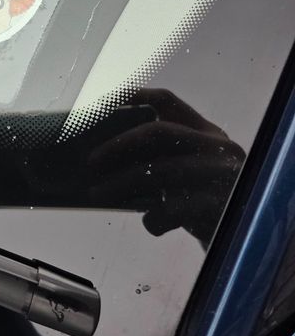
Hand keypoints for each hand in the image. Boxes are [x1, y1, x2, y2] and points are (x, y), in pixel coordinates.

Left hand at [87, 88, 244, 244]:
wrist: (246, 240)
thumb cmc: (202, 200)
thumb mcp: (189, 171)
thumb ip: (159, 157)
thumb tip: (100, 157)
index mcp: (207, 132)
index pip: (166, 101)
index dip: (131, 96)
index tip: (100, 100)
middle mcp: (217, 147)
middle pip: (158, 132)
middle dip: (118, 145)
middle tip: (90, 161)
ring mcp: (221, 175)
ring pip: (159, 171)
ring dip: (121, 183)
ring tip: (96, 193)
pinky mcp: (219, 206)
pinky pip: (172, 209)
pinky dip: (153, 218)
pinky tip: (148, 223)